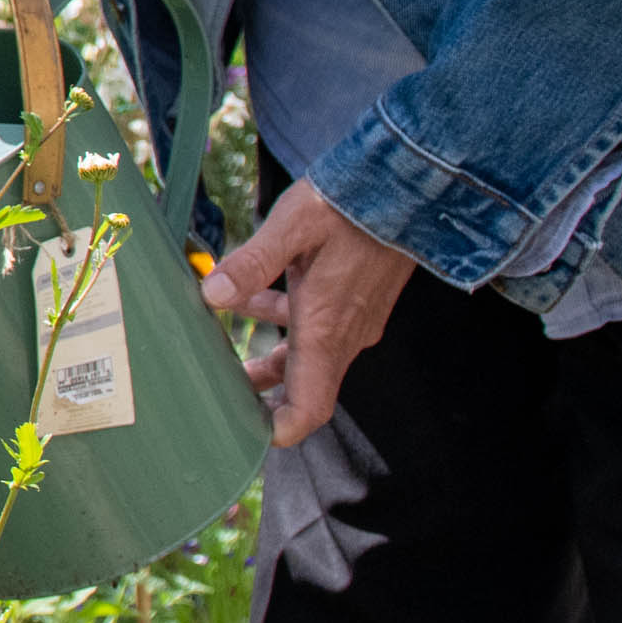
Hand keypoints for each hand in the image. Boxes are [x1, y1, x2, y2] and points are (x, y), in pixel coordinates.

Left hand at [200, 180, 422, 445]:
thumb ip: (252, 264)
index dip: (280, 430)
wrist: (409, 187)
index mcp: (327, 329)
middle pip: (301, 385)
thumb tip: (212, 295)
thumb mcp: (292, 226)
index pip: (310, 407)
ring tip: (219, 339)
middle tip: (215, 389)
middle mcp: (344, 334)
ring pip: (305, 353)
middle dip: (259, 392)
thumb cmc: (350, 204)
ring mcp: (354, 319)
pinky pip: (316, 326)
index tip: (245, 435)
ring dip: (266, 351)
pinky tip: (249, 292)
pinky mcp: (356, 301)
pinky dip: (283, 318)